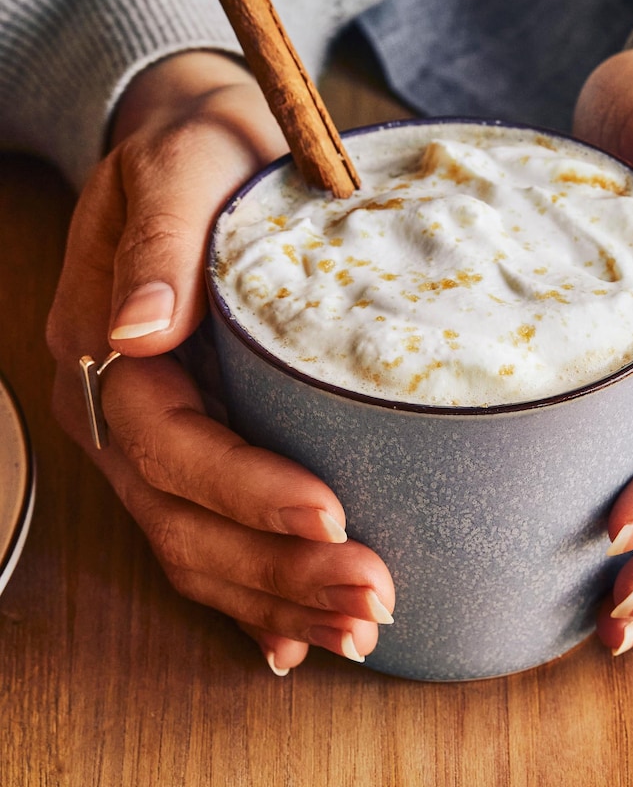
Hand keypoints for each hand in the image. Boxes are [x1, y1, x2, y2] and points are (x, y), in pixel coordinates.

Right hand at [46, 51, 394, 673]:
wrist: (196, 151)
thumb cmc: (193, 154)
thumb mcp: (175, 170)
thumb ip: (157, 248)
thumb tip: (138, 329)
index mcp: (109, 354)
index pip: (169, 446)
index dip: (244, 489)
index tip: (330, 512)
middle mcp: (124, 416)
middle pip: (187, 522)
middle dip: (278, 570)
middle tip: (370, 599)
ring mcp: (155, 443)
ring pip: (202, 548)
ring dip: (278, 597)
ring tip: (357, 628)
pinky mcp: (199, 449)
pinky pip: (214, 538)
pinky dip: (256, 593)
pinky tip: (296, 634)